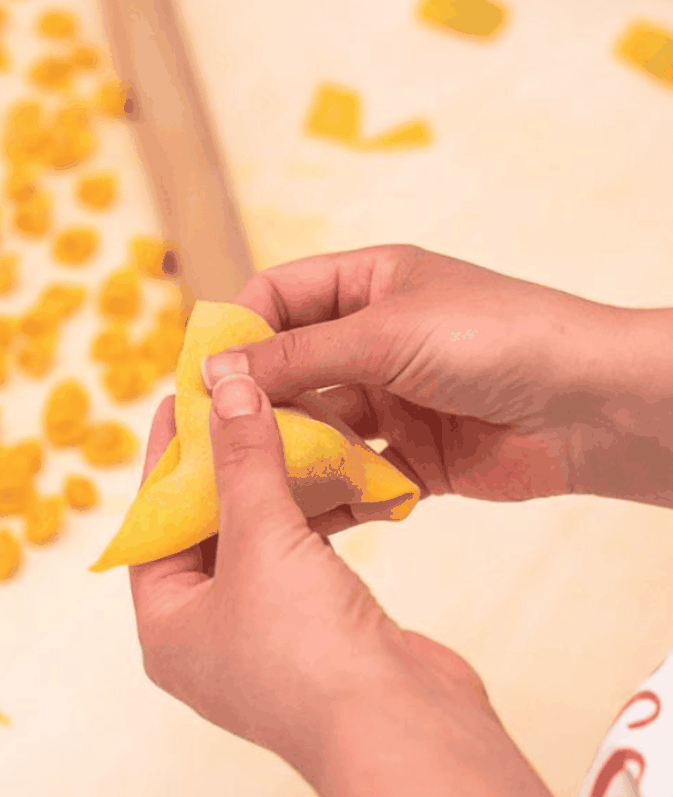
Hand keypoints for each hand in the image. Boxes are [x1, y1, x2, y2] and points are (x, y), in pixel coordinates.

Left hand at [128, 380, 491, 785]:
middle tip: (230, 402)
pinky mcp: (318, 631)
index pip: (152, 525)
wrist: (402, 730)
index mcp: (167, 627)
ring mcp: (266, 637)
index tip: (182, 401)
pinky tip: (320, 470)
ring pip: (256, 542)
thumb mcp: (261, 541)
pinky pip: (300, 556)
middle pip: (203, 531)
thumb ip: (244, 463)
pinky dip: (307, 515)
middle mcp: (209, 637)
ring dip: (267, 486)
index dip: (166, 459)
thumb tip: (229, 390)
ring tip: (275, 421)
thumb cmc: (305, 650)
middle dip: (219, 466)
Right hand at [201, 244, 623, 530]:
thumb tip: (216, 369)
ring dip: (290, 451)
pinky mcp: (414, 455)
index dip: (238, 331)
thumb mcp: (385, 333)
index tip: (203, 375)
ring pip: (319, 426)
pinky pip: (358, 473)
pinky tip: (302, 512)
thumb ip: (298, 356)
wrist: (592, 407)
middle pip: (292, 368)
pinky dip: (332, 492)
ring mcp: (394, 399)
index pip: (279, 297)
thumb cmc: (496, 339)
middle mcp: (374, 340)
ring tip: (251, 482)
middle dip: (255, 402)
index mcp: (368, 284)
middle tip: (214, 441)